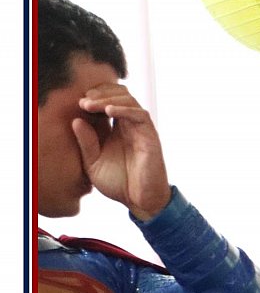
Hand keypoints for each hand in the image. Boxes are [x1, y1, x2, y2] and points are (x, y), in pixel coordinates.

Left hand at [72, 83, 170, 220]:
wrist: (140, 200)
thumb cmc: (119, 184)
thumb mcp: (93, 163)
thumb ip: (86, 143)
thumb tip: (76, 120)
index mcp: (116, 129)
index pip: (108, 101)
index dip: (94, 97)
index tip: (79, 103)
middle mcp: (129, 126)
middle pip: (119, 94)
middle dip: (100, 92)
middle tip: (84, 101)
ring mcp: (141, 130)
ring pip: (129, 100)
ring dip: (108, 99)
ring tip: (90, 105)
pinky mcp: (150, 136)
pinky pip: (140, 115)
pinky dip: (124, 109)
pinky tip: (108, 111)